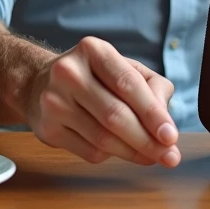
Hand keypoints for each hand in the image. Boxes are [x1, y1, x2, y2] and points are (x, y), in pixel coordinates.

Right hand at [23, 36, 180, 167]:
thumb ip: (153, 87)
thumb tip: (165, 124)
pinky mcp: (48, 129)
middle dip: (147, 140)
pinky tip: (123, 151)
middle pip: (115, 115)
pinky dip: (112, 156)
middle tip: (169, 156)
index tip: (170, 136)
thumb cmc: (93, 76)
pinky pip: (89, 152)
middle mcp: (69, 73)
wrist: (38, 83)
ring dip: (133, 153)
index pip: (128, 84)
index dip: (152, 113)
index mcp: (93, 50)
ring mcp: (54, 102)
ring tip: (153, 157)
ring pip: (102, 138)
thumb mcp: (125, 67)